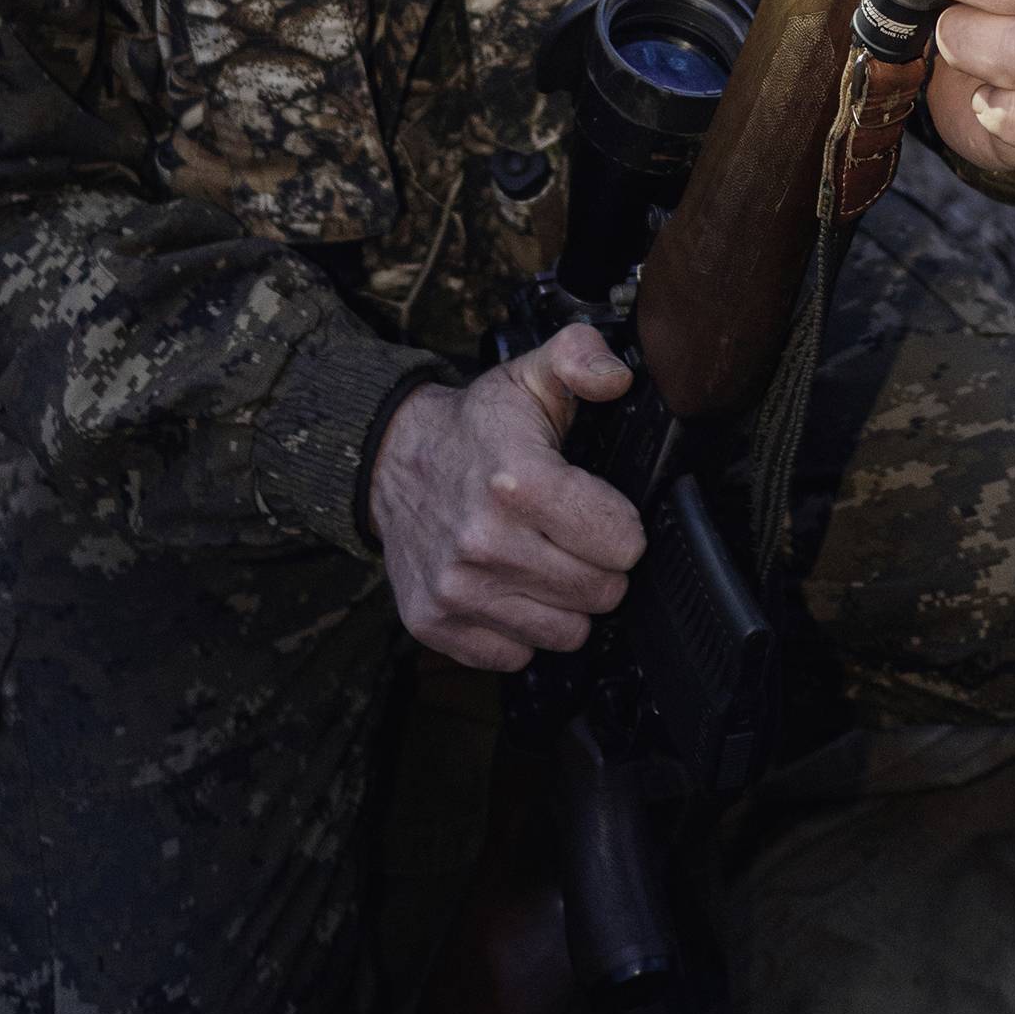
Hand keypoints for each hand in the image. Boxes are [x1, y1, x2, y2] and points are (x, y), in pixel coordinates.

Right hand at [368, 325, 646, 671]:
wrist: (391, 460)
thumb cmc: (476, 426)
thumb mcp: (532, 374)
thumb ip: (583, 357)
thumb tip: (618, 378)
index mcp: (518, 481)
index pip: (623, 543)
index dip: (621, 525)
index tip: (597, 507)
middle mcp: (484, 542)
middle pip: (602, 592)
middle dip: (598, 565)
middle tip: (571, 535)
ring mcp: (457, 589)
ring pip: (567, 634)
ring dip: (564, 602)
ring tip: (542, 560)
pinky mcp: (436, 623)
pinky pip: (517, 656)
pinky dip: (519, 628)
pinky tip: (507, 585)